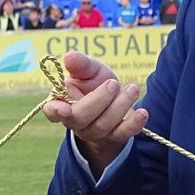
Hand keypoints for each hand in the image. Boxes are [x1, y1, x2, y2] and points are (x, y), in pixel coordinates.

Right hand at [42, 51, 146, 178]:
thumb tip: (69, 56)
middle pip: (81, 118)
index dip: (55, 111)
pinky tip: (143, 112)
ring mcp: (94, 133)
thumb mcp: (89, 70)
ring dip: (120, 106)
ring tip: (132, 88)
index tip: (64, 108)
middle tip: (113, 83)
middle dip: (99, 100)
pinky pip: (122, 135)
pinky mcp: (114, 138)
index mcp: (62, 102)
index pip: (52, 110)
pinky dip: (133, 124)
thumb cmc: (95, 82)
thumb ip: (80, 64)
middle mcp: (75, 121)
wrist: (115, 99)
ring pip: (103, 125)